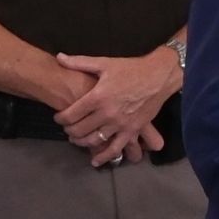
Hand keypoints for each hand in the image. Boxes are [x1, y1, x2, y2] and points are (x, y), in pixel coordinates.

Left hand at [54, 49, 178, 165]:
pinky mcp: (132, 130)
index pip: (71, 114)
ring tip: (77, 139)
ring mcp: (120, 124)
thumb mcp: (105, 63)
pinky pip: (115, 148)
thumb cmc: (131, 68)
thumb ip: (79, 62)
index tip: (59, 118)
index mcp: (97, 96)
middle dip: (69, 131)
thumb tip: (59, 57)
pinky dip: (103, 157)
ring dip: (81, 142)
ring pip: (94, 141)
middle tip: (67, 128)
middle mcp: (107, 113)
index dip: (61, 119)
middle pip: (79, 129)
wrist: (159, 75)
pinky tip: (95, 161)